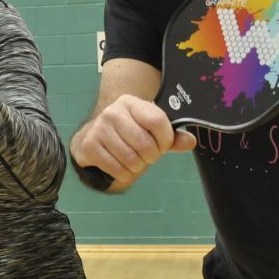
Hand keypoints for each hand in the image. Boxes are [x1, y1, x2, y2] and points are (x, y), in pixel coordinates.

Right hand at [72, 94, 195, 189]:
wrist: (92, 135)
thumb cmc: (127, 132)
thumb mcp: (150, 130)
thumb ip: (172, 137)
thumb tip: (190, 142)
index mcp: (131, 103)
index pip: (157, 121)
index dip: (165, 139)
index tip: (163, 145)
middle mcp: (113, 112)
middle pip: (145, 144)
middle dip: (151, 157)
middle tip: (147, 156)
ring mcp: (99, 128)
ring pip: (131, 159)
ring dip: (138, 167)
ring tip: (134, 161)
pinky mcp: (89, 146)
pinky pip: (117, 169)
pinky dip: (124, 174)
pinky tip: (122, 167)